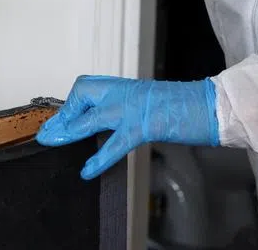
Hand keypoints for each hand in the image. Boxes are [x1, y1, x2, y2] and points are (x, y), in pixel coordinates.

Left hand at [36, 76, 219, 179]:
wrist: (210, 105)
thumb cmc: (185, 106)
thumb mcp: (150, 104)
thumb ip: (128, 110)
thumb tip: (106, 123)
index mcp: (128, 87)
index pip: (88, 88)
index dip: (71, 104)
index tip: (59, 118)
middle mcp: (127, 92)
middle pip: (83, 95)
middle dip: (63, 114)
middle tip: (47, 132)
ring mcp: (134, 107)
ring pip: (93, 116)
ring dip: (70, 129)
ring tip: (52, 141)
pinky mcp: (144, 125)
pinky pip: (116, 142)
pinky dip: (99, 158)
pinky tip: (87, 170)